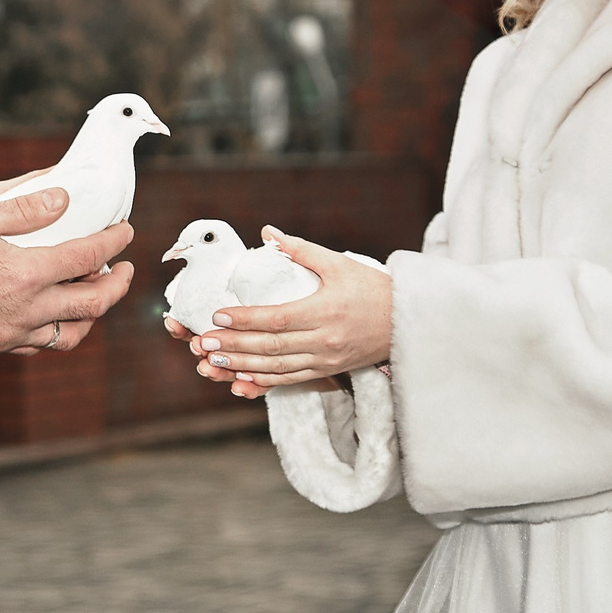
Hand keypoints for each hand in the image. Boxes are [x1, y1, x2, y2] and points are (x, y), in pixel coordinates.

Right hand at [0, 174, 133, 359]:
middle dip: (118, 284)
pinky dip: (62, 330)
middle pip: (94, 302)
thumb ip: (21, 205)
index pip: (88, 255)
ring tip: (98, 292)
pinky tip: (60, 315)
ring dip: (95, 313)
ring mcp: (18, 330)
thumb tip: (62, 197)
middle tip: (126, 268)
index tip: (125, 230)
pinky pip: (45, 344)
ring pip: (74, 331)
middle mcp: (31, 306)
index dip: (113, 241)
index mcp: (27, 271)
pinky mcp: (4, 345)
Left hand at [169, 228, 389, 395]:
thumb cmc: (373, 288)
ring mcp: (326, 360)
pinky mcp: (329, 370)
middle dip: (234, 345)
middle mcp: (324, 340)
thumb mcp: (339, 264)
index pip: (276, 318)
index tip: (218, 315)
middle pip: (271, 347)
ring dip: (243, 365)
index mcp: (325, 311)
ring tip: (214, 361)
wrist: (407, 322)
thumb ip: (300, 250)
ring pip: (277, 368)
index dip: (244, 319)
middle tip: (204, 343)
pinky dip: (265, 381)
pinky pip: (292, 380)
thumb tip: (267, 232)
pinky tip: (242, 378)